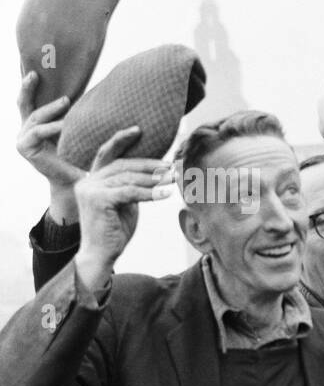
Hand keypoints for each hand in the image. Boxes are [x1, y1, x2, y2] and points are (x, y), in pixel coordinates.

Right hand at [16, 73, 87, 221]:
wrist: (76, 181)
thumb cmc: (79, 154)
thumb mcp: (74, 130)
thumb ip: (73, 114)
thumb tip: (91, 91)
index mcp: (35, 123)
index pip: (30, 99)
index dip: (30, 84)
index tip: (36, 68)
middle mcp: (25, 128)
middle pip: (24, 103)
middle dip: (28, 87)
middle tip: (35, 73)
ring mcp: (22, 138)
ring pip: (35, 117)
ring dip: (51, 108)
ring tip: (67, 101)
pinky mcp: (25, 147)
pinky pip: (38, 132)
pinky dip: (52, 126)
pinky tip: (64, 124)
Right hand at [71, 134, 168, 289]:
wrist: (100, 255)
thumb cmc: (114, 231)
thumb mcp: (125, 204)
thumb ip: (131, 187)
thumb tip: (155, 173)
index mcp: (92, 178)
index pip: (107, 154)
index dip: (121, 140)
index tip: (139, 130)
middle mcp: (87, 180)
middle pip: (123, 165)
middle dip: (150, 165)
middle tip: (172, 166)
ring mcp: (90, 189)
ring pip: (129, 178)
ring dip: (154, 179)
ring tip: (174, 179)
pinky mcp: (98, 200)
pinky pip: (130, 192)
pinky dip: (150, 193)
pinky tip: (166, 193)